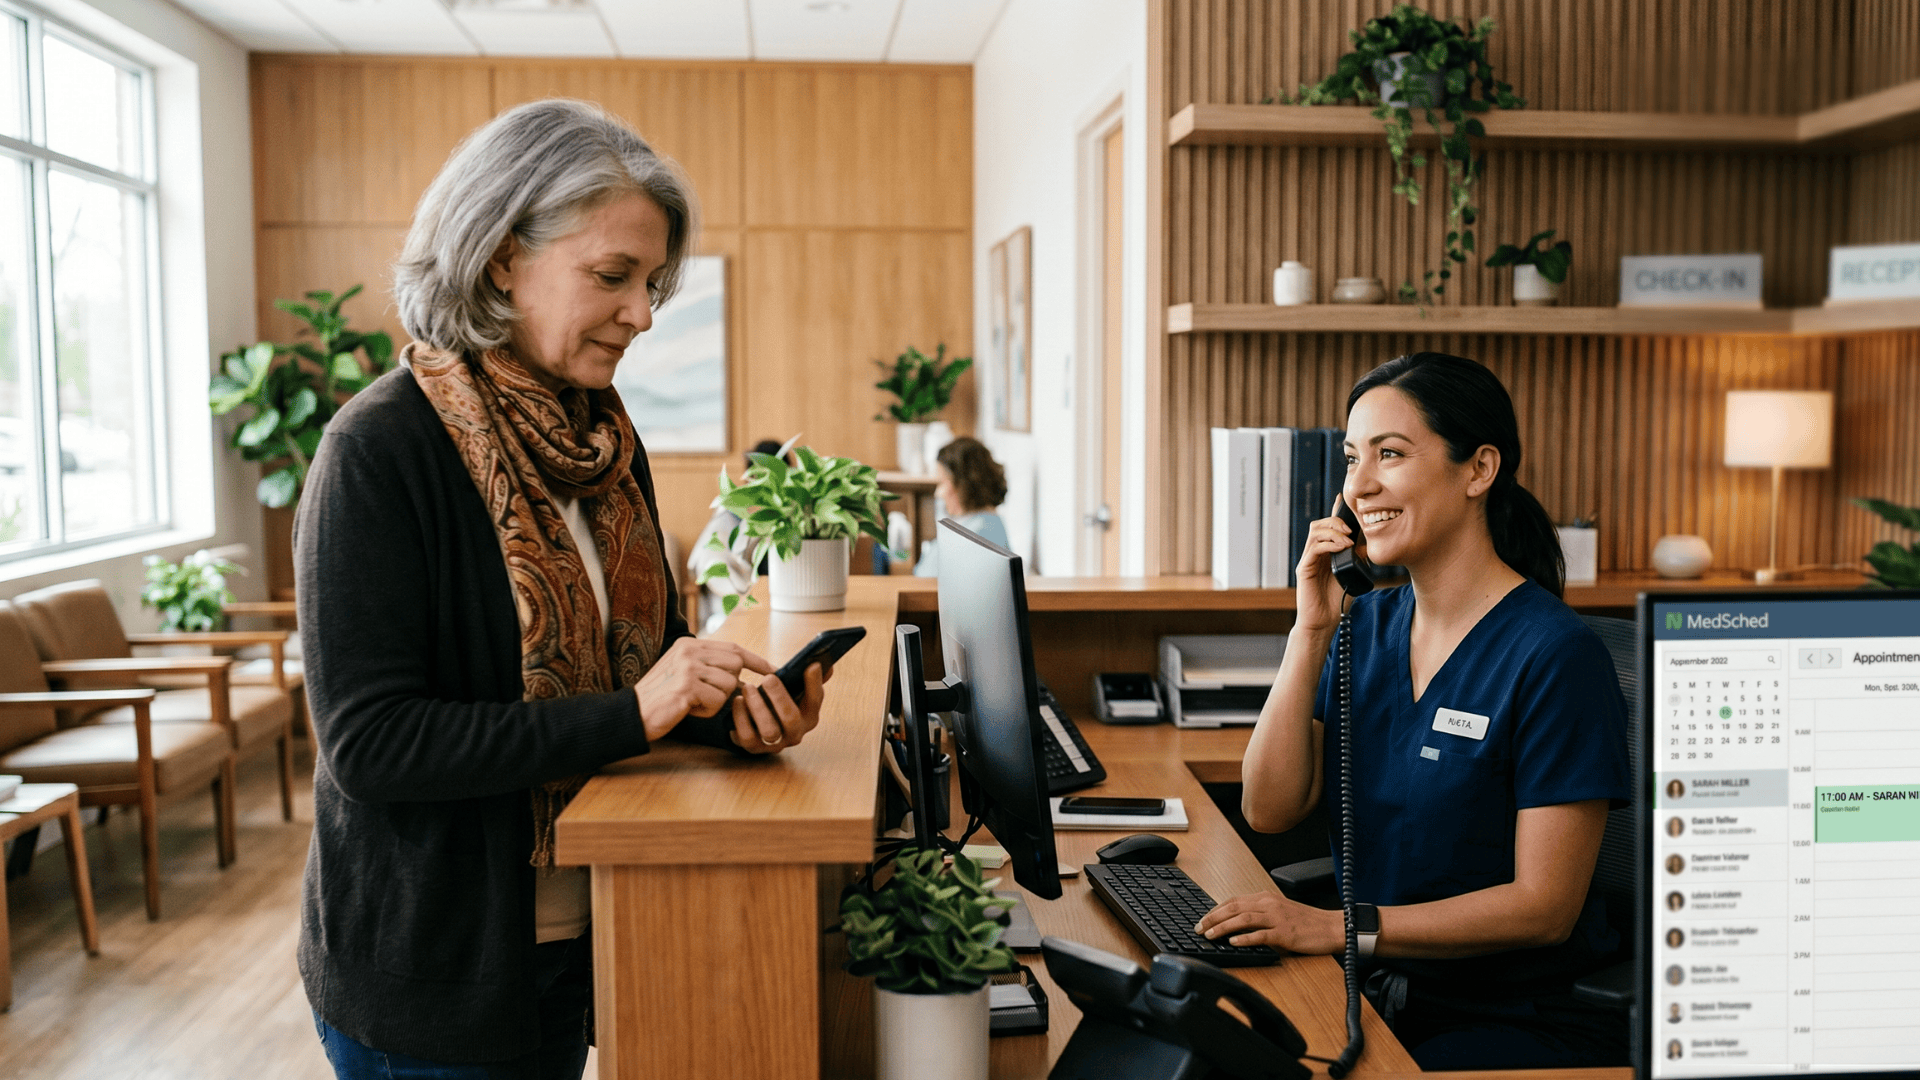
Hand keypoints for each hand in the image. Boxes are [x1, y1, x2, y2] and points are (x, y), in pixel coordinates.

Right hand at [634, 638, 773, 742]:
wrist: (633, 713)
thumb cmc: (663, 697)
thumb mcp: (686, 673)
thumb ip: (711, 668)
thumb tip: (744, 675)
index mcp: (690, 644)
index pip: (733, 648)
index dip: (756, 660)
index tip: (774, 669)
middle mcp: (690, 650)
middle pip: (735, 665)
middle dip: (728, 685)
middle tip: (705, 695)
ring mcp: (688, 667)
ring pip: (728, 685)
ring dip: (715, 701)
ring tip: (692, 702)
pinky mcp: (687, 686)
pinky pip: (717, 701)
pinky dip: (706, 711)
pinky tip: (688, 709)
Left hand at [728, 661, 831, 754]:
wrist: (752, 723)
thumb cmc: (775, 702)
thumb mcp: (792, 691)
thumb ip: (808, 679)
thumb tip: (822, 664)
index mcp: (808, 716)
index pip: (815, 701)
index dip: (814, 683)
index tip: (811, 665)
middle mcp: (795, 733)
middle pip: (792, 720)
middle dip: (780, 697)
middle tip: (768, 678)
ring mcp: (774, 743)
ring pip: (769, 731)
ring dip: (758, 707)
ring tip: (748, 687)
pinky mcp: (753, 748)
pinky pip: (747, 737)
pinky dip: (741, 717)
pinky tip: (737, 701)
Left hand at [1195, 891, 1343, 953]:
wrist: (1333, 926)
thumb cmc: (1307, 922)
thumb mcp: (1280, 912)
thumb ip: (1260, 915)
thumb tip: (1236, 925)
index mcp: (1266, 898)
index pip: (1233, 901)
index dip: (1215, 910)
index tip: (1202, 919)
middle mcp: (1269, 904)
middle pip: (1233, 907)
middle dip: (1212, 918)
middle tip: (1198, 928)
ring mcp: (1277, 918)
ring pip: (1243, 919)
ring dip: (1223, 927)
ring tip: (1209, 935)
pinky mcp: (1285, 933)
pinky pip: (1261, 935)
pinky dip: (1245, 938)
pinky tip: (1233, 942)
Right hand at [1294, 496, 1355, 633]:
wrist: (1323, 621)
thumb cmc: (1336, 600)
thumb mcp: (1353, 575)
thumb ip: (1358, 560)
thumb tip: (1369, 545)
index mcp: (1325, 553)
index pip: (1329, 527)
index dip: (1335, 512)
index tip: (1343, 499)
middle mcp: (1314, 554)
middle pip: (1319, 525)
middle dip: (1335, 520)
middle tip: (1351, 528)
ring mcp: (1308, 560)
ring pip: (1314, 533)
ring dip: (1333, 531)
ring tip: (1348, 539)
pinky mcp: (1304, 569)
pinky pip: (1314, 548)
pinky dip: (1328, 544)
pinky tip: (1341, 548)